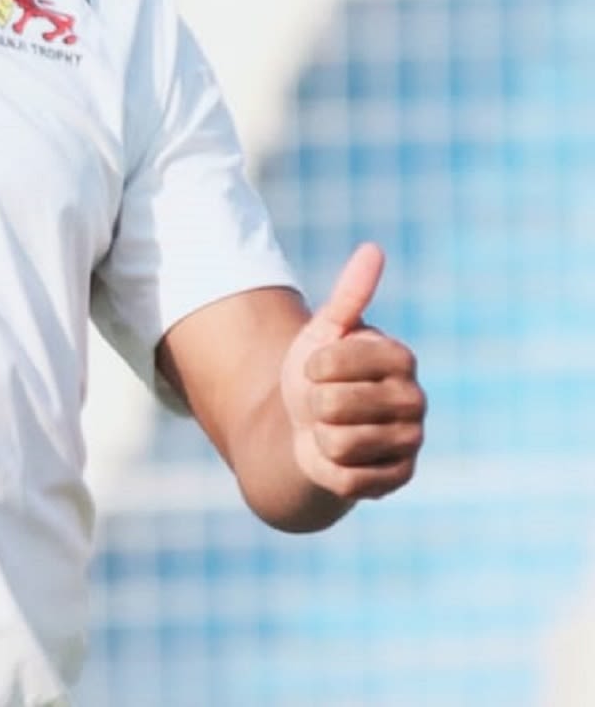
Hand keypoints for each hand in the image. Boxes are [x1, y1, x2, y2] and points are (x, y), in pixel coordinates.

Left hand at [280, 243, 424, 503]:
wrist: (311, 425)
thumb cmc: (319, 372)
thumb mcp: (325, 330)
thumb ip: (350, 293)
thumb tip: (373, 249)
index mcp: (400, 356)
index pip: (332, 363)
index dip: (312, 367)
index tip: (319, 367)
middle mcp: (415, 399)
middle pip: (332, 406)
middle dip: (314, 405)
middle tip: (325, 403)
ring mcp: (411, 441)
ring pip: (339, 442)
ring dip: (322, 436)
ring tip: (332, 428)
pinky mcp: (400, 478)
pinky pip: (348, 478)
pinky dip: (330, 467)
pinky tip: (341, 456)